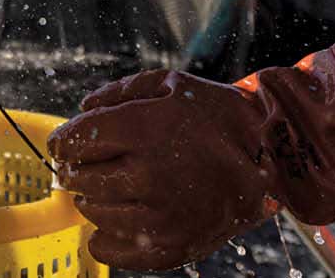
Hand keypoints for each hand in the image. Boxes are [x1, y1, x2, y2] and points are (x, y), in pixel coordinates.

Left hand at [48, 47, 334, 271]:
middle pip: (80, 178)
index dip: (64, 142)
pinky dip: (105, 237)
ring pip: (93, 212)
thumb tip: (83, 107)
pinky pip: (110, 250)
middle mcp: (147, 175)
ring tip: (116, 187)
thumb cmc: (217, 116)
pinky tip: (120, 218)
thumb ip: (120, 92)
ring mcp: (159, 216)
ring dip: (95, 199)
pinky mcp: (170, 247)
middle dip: (78, 169)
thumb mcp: (171, 85)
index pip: (75, 142)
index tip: (67, 144)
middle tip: (91, 165)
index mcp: (142, 129)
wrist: (270, 160)